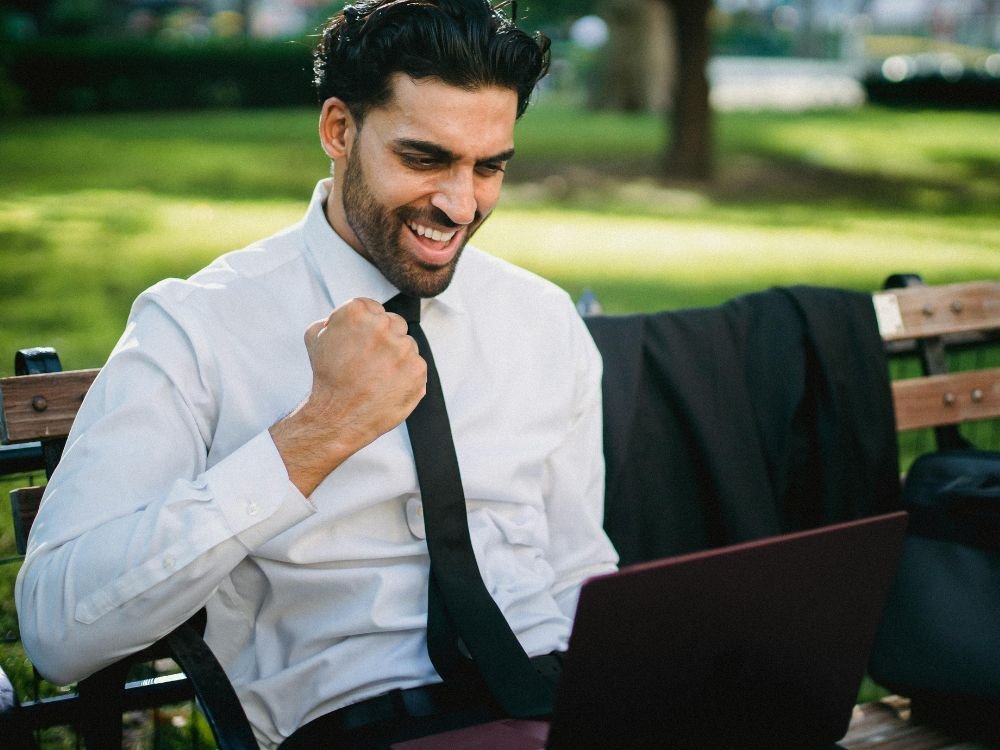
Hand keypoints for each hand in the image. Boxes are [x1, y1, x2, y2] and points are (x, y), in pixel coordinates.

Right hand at [270, 297, 425, 495]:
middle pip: (393, 322)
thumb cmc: (326, 377)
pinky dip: (406, 376)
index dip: (365, 326)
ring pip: (407, 344)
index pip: (371, 307)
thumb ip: (332, 319)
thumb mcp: (315, 338)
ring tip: (377, 377)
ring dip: (396, 357)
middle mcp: (382, 326)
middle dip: (384, 339)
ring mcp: (403, 348)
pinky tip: (388, 386)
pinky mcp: (417, 369)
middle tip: (370, 361)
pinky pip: (416, 366)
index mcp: (357, 313)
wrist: (338, 415)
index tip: (361, 342)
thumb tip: (342, 317)